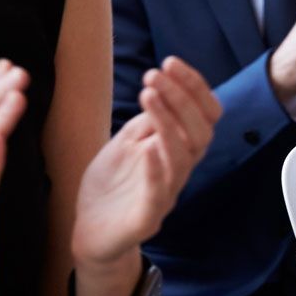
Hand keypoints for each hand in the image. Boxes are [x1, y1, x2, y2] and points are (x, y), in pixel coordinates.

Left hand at [72, 57, 221, 271]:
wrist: (92, 233)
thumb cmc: (112, 187)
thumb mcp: (126, 143)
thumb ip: (147, 121)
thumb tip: (162, 88)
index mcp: (177, 150)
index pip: (204, 115)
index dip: (194, 87)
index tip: (170, 61)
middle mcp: (178, 171)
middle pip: (200, 132)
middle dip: (182, 98)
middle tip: (156, 74)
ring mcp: (165, 195)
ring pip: (182, 158)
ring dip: (168, 122)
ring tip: (148, 94)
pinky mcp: (146, 218)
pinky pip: (158, 193)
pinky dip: (155, 169)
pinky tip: (146, 148)